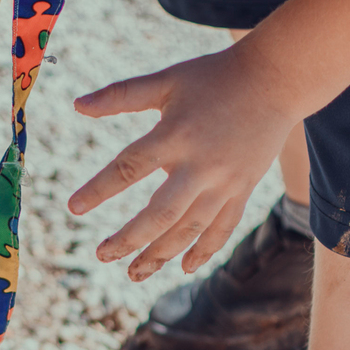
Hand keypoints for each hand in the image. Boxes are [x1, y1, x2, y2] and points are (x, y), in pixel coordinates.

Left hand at [68, 44, 298, 279]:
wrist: (277, 79)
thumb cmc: (214, 76)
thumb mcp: (166, 80)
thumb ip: (121, 94)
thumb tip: (76, 105)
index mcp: (174, 135)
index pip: (128, 168)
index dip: (99, 190)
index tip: (73, 208)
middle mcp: (199, 165)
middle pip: (159, 214)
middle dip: (128, 240)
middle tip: (101, 255)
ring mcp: (224, 182)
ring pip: (189, 230)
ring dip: (159, 255)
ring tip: (133, 273)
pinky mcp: (243, 190)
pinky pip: (222, 229)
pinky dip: (203, 251)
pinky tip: (183, 268)